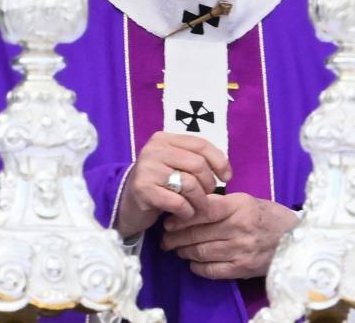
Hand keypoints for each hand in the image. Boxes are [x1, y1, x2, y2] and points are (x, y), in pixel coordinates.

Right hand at [115, 132, 231, 237]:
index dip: (219, 161)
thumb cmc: (158, 185)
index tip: (227, 177)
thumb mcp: (174, 165)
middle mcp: (153, 150)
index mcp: (163, 139)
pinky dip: (187, 211)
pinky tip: (184, 214)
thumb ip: (194, 160)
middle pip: (198, 164)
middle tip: (207, 196)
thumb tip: (225, 170)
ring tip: (197, 208)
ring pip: (190, 184)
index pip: (200, 144)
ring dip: (200, 201)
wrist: (127, 204)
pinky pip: (178, 202)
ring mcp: (147, 169)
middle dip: (209, 184)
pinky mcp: (143, 190)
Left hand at [160, 192, 297, 278]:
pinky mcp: (243, 268)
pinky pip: (211, 270)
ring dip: (183, 251)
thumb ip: (220, 203)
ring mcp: (241, 250)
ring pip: (200, 252)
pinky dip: (197, 267)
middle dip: (175, 237)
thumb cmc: (266, 216)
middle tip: (165, 238)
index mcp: (239, 206)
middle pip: (197, 233)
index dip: (181, 217)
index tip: (168, 222)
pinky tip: (192, 262)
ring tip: (175, 249)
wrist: (295, 239)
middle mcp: (240, 227)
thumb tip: (187, 206)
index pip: (203, 210)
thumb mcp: (245, 200)